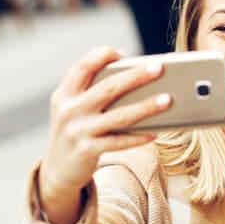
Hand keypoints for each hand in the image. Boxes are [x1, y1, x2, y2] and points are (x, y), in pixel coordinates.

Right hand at [38, 46, 171, 223]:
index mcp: (65, 93)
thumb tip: (139, 80)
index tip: (124, 54)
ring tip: (167, 100)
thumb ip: (95, 93)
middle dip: (136, 76)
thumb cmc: (77, 130)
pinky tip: (156, 132)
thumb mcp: (75, 108)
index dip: (104, 56)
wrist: (57, 170)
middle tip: (159, 68)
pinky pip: (119, 142)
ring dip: (146, 107)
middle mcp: (69, 110)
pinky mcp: (87, 151)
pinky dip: (139, 137)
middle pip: (108, 88)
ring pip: (119, 116)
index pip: (83, 66)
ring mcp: (77, 131)